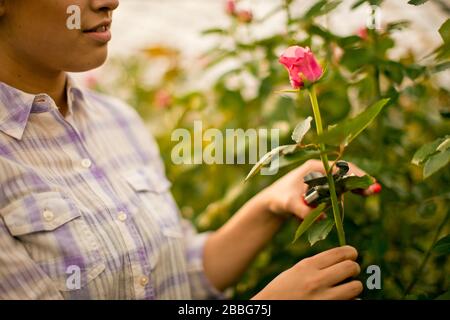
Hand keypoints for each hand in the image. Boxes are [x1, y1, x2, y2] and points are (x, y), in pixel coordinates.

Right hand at [252, 246, 362, 299]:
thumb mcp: (297, 271)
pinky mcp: (329, 309)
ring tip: (346, 287)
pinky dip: (350, 300)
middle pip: (351, 267)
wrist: (271, 307)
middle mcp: (317, 281)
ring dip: (353, 286)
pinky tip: (341, 299)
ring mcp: (324, 299)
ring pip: (356, 286)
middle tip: (349, 272)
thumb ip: (317, 265)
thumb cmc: (283, 290)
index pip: (340, 253)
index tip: (352, 254)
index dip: (350, 252)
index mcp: (307, 266)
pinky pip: (352, 302)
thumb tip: (342, 260)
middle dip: (353, 268)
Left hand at [258, 159, 378, 219]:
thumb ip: (302, 210)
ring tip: (350, 197)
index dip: (354, 175)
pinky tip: (348, 201)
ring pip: (342, 186)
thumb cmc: (277, 200)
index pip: (339, 168)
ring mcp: (322, 180)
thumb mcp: (287, 204)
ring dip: (347, 194)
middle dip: (359, 182)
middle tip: (375, 190)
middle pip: (344, 175)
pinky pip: (337, 193)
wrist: (272, 204)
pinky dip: (342, 199)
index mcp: (313, 168)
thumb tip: (319, 217)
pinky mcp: (323, 190)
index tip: (367, 183)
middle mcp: (319, 171)